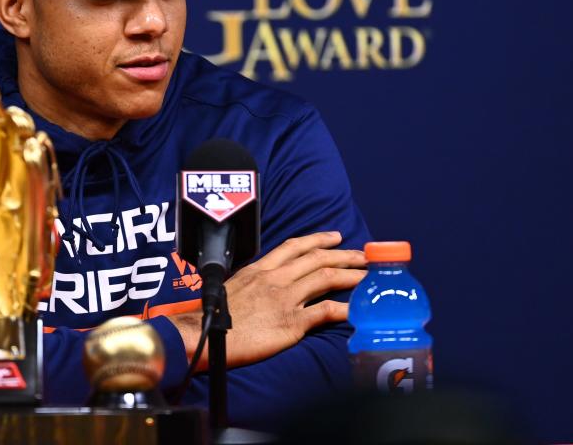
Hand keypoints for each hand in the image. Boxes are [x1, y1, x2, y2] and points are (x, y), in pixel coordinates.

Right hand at [167, 231, 365, 370]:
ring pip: (325, 278)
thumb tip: (261, 287)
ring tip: (368, 277)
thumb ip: (251, 284)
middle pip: (316, 258)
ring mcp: (284, 299)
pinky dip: (345, 309)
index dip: (317, 239)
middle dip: (343, 255)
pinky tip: (358, 310)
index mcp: (259, 269)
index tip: (334, 237)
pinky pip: (325, 312)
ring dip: (350, 276)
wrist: (204, 334)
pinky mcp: (291, 322)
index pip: (293, 246)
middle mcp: (275, 279)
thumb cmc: (212, 316)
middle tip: (362, 256)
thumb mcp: (230, 288)